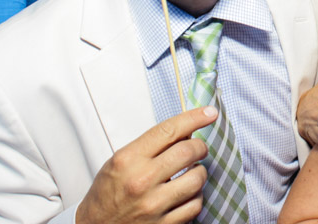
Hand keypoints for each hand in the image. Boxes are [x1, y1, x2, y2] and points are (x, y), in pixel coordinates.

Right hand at [76, 106, 217, 223]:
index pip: (168, 130)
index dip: (193, 118)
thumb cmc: (108, 193)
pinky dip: (195, 196)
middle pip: (188, 152)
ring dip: (200, 173)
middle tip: (199, 148)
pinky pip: (195, 205)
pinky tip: (186, 194)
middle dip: (200, 146)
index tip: (209, 113)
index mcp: (128, 160)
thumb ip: (150, 146)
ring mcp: (154, 205)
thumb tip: (185, 132)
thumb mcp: (120, 161)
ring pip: (196, 179)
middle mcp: (141, 181)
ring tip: (191, 173)